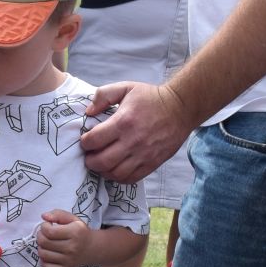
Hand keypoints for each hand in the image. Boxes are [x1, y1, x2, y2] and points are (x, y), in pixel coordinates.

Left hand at [35, 209, 92, 266]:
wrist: (93, 248)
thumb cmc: (80, 232)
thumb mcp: (73, 219)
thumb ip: (58, 214)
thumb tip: (44, 216)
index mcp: (74, 233)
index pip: (49, 231)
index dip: (44, 226)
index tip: (47, 225)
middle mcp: (72, 248)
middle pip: (44, 242)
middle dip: (40, 236)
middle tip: (45, 233)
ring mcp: (69, 260)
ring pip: (43, 254)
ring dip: (41, 247)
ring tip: (47, 243)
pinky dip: (43, 260)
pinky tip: (49, 253)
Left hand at [79, 81, 195, 183]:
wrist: (180, 108)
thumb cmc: (151, 98)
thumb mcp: (126, 88)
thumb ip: (103, 95)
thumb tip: (88, 112)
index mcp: (123, 122)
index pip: (94, 140)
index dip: (85, 142)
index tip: (86, 141)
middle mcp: (132, 141)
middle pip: (102, 161)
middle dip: (90, 161)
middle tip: (89, 156)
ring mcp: (143, 155)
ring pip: (115, 173)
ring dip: (103, 171)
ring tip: (101, 163)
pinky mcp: (152, 163)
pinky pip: (131, 178)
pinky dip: (119, 177)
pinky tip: (115, 169)